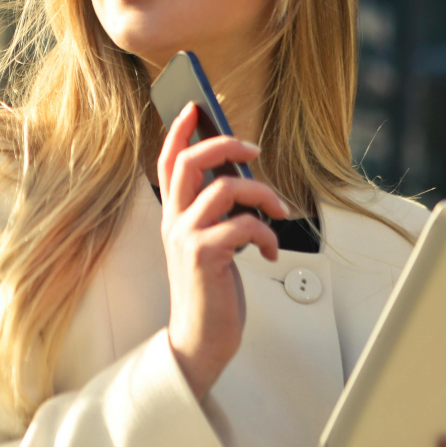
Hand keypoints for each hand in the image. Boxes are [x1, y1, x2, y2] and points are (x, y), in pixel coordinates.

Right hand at [158, 102, 288, 401]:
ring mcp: (186, 237)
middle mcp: (174, 220)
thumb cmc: (208, 286)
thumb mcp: (207, 240)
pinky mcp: (204, 256)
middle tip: (252, 148)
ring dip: (262, 193)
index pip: (167, 162)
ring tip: (278, 210)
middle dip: (224, 144)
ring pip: (224, 188)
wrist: (200, 338)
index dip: (178, 132)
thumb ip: (214, 209)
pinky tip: (270, 249)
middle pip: (189, 161)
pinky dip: (267, 233)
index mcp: (174, 213)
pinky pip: (243, 225)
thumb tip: (241, 175)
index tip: (194, 108)